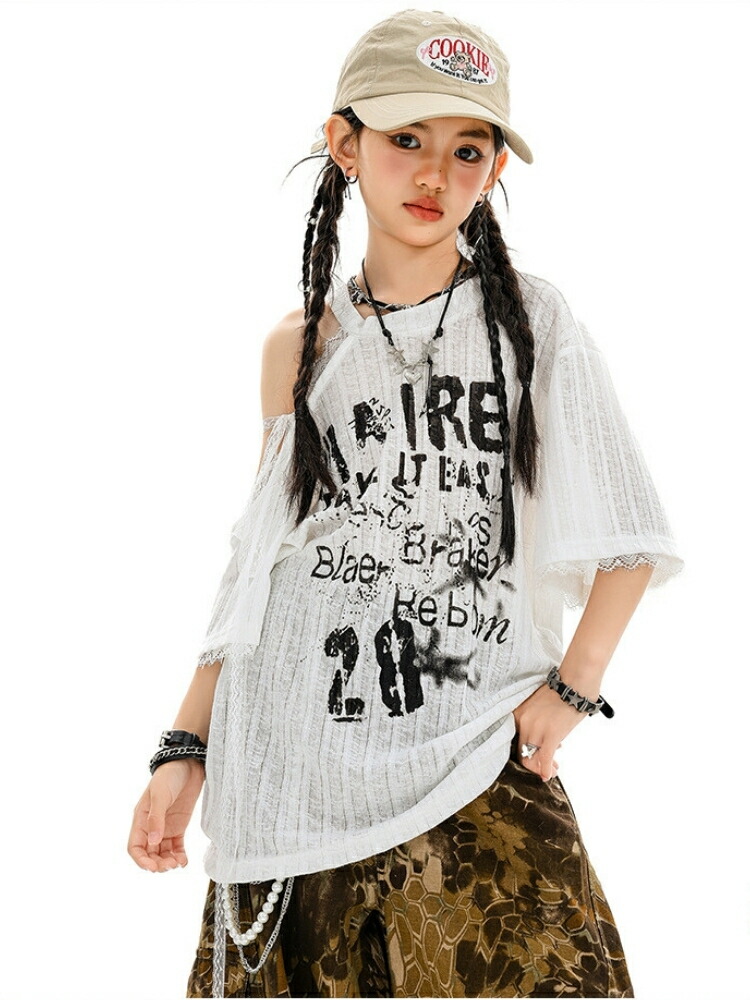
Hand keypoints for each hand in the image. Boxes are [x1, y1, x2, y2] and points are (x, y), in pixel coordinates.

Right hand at [127, 758, 205, 872]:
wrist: (188, 764)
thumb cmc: (169, 776)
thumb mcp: (160, 796)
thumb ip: (156, 819)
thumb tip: (153, 842)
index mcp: (141, 819)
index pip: (135, 847)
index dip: (141, 860)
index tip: (152, 867)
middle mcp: (151, 826)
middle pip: (149, 853)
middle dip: (157, 864)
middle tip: (168, 866)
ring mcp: (165, 827)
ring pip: (162, 853)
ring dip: (168, 861)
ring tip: (177, 864)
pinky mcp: (179, 826)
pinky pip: (176, 846)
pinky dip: (179, 855)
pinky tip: (184, 861)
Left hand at [512, 682, 590, 782]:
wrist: (574, 683)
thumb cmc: (559, 692)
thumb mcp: (536, 705)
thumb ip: (533, 721)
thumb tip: (540, 739)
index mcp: (518, 714)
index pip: (515, 740)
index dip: (525, 751)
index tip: (535, 755)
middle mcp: (523, 722)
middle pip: (522, 752)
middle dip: (534, 763)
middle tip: (547, 766)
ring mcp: (536, 729)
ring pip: (532, 758)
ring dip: (543, 768)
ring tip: (554, 769)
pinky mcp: (551, 735)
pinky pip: (545, 759)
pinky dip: (547, 770)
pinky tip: (551, 774)